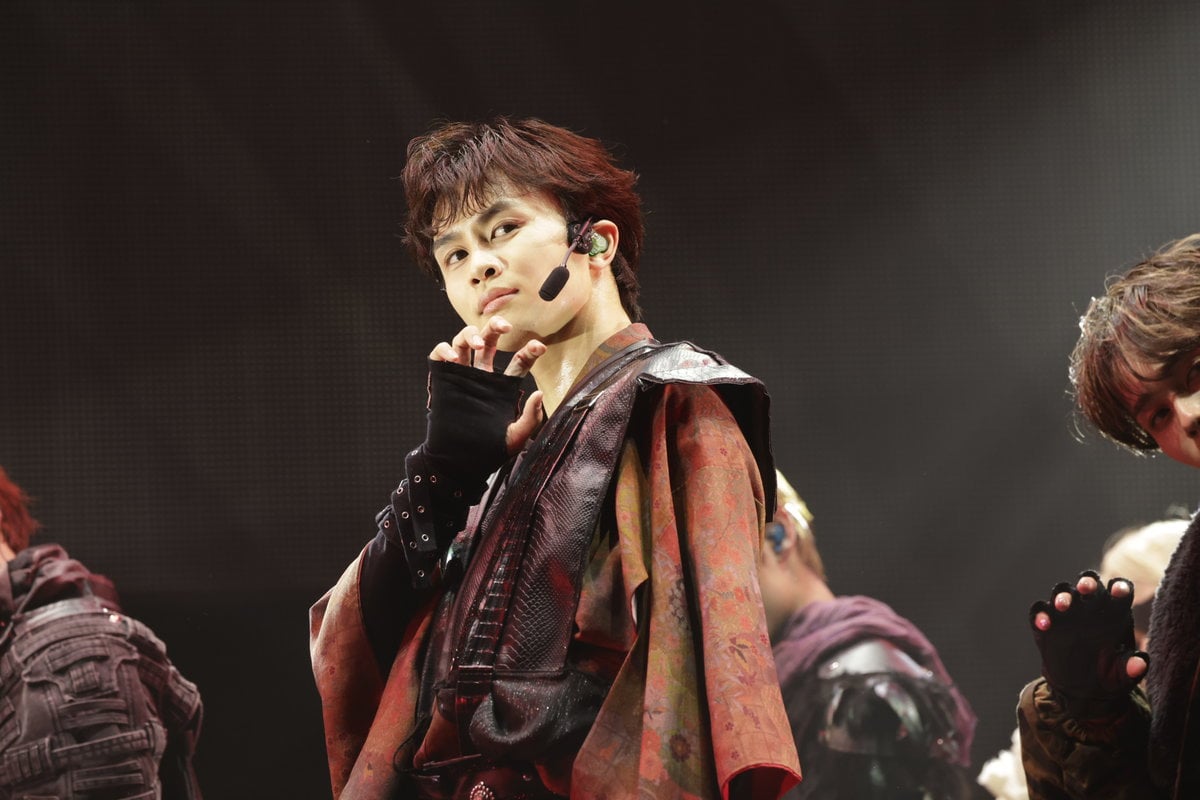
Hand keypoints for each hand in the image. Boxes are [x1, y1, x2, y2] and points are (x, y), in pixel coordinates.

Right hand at [429, 316, 544, 454]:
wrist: (459, 463)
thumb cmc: (489, 451)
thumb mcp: (516, 437)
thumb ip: (530, 418)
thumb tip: (539, 394)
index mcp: (503, 386)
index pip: (518, 361)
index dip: (529, 351)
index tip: (539, 346)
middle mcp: (482, 376)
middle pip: (489, 341)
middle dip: (496, 327)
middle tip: (506, 326)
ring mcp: (461, 375)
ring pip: (464, 342)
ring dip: (470, 334)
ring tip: (478, 344)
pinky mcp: (441, 380)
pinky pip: (438, 355)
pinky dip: (443, 348)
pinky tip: (451, 356)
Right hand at [1029, 571, 1147, 707]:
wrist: (1082, 690)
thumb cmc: (1108, 676)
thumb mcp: (1122, 676)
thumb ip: (1132, 669)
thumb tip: (1141, 662)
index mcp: (1115, 614)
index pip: (1119, 591)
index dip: (1120, 588)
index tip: (1120, 592)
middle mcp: (1090, 607)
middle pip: (1089, 584)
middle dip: (1087, 582)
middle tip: (1086, 588)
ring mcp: (1066, 614)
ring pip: (1062, 592)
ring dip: (1062, 595)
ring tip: (1062, 605)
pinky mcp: (1045, 625)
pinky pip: (1039, 611)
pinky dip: (1039, 614)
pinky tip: (1044, 624)